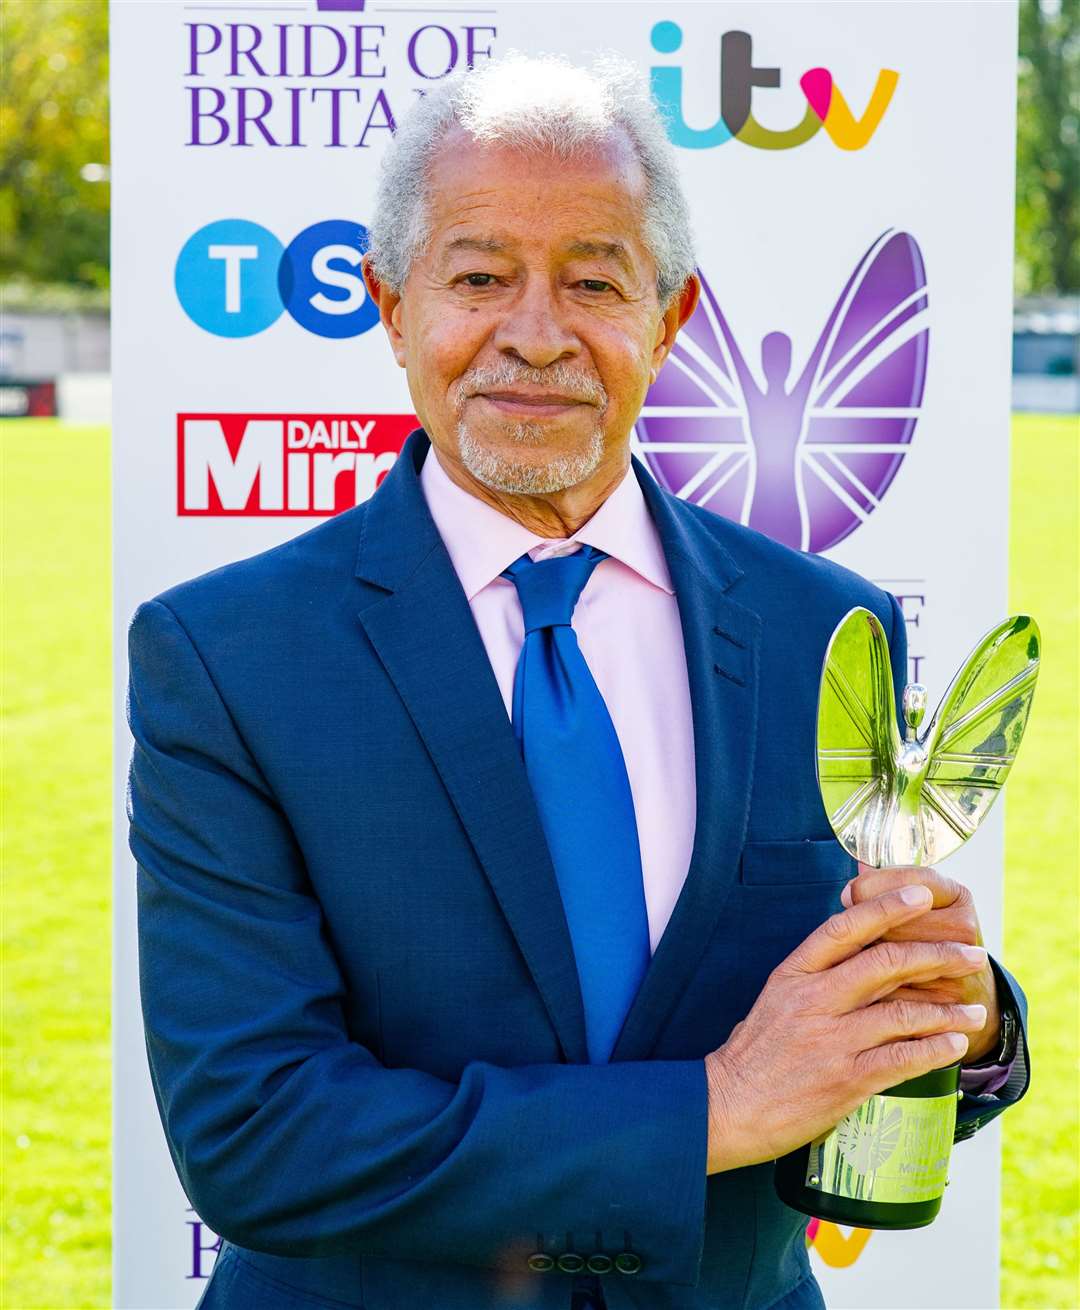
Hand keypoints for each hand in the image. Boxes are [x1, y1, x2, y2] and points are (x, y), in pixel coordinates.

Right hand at [704, 886, 988, 1174]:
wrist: (729, 1107)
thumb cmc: (754, 1053)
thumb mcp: (776, 997)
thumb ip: (816, 974)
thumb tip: (859, 949)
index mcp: (794, 973)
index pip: (844, 927)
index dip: (886, 907)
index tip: (921, 895)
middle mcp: (813, 1000)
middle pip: (885, 963)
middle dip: (937, 955)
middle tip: (971, 952)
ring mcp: (831, 1040)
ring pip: (902, 1013)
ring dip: (947, 1010)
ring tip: (975, 1010)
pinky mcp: (846, 1080)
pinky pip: (903, 1059)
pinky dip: (936, 1050)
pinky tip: (955, 1045)